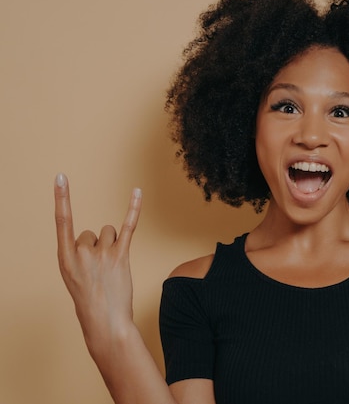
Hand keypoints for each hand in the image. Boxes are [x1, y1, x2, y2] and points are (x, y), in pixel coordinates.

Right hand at [54, 173, 141, 348]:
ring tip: (112, 269)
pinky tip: (137, 191)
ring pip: (109, 232)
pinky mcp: (121, 255)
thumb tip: (95, 237)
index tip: (61, 177)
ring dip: (113, 246)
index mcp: (64, 257)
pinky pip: (128, 225)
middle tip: (100, 272)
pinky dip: (134, 208)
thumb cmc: (90, 299)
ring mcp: (102, 253)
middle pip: (93, 232)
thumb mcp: (72, 276)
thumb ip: (78, 254)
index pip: (62, 221)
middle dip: (99, 247)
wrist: (105, 321)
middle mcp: (81, 251)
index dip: (62, 198)